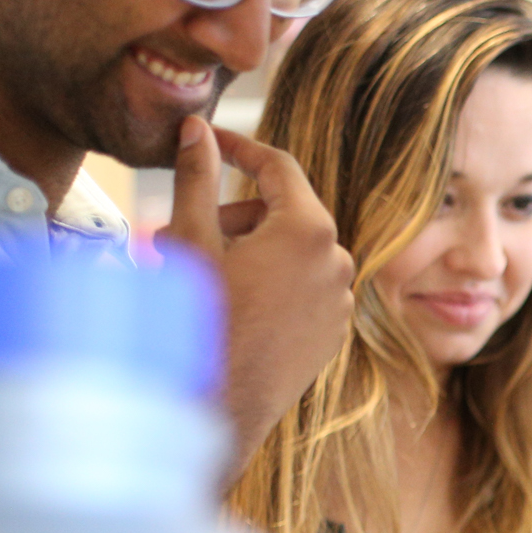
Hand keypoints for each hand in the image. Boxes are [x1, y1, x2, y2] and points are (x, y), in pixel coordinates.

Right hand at [162, 115, 353, 461]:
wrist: (218, 403)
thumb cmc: (199, 318)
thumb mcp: (191, 238)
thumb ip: (197, 175)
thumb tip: (197, 129)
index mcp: (309, 230)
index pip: (278, 167)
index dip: (240, 148)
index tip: (211, 140)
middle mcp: (338, 261)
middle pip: (284, 213)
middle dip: (236, 215)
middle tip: (190, 233)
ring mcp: (341, 299)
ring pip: (292, 253)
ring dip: (251, 251)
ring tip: (207, 276)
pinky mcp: (334, 330)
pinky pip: (303, 288)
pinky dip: (272, 284)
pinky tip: (235, 306)